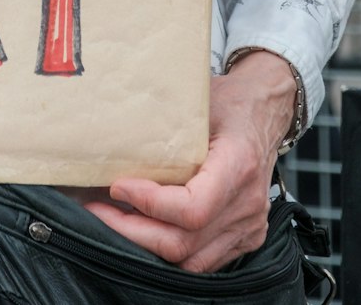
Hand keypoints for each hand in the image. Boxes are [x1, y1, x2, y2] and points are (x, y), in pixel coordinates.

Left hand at [84, 51, 295, 273]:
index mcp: (239, 165)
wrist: (264, 112)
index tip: (117, 186)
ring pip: (190, 259)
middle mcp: (247, 204)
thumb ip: (164, 124)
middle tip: (97, 209)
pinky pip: (201, 259)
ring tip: (113, 220)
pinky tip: (142, 227)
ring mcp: (248, 226)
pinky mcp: (244, 238)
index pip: (192, 208)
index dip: (149, 204)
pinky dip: (168, 249)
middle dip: (133, 231)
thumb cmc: (229, 102)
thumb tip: (111, 134)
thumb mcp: (197, 101)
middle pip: (184, 242)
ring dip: (145, 244)